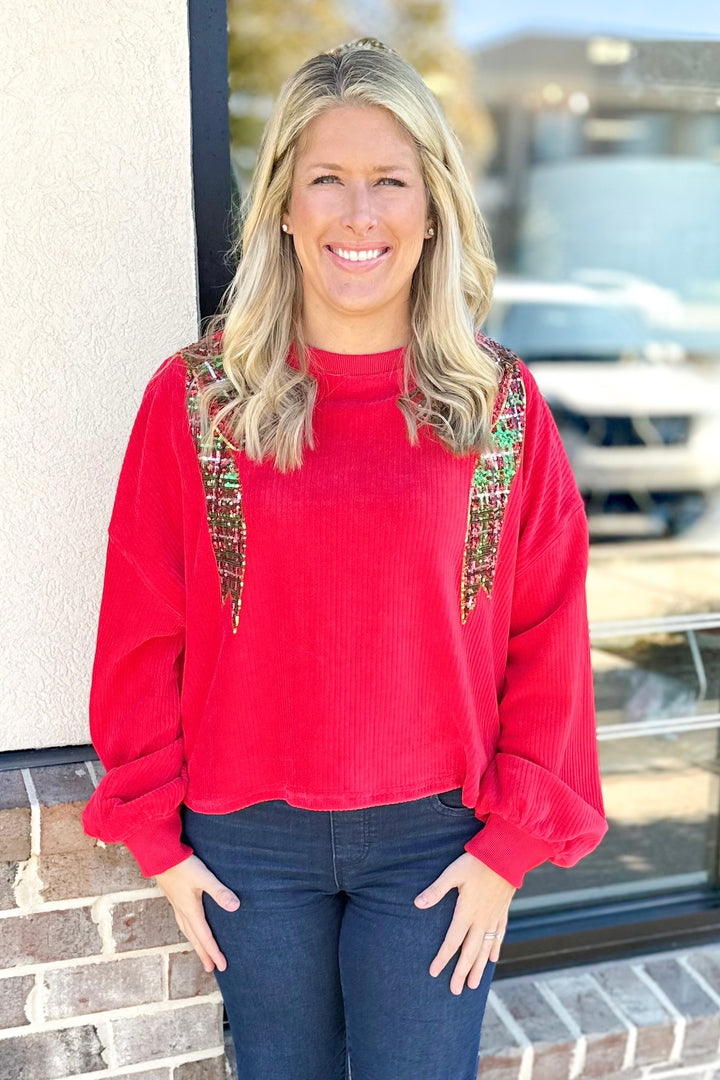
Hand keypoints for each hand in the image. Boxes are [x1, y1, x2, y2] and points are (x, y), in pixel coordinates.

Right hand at [154, 853, 240, 972]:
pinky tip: (190, 927)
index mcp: (191, 911)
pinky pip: (183, 922)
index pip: (205, 937)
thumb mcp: (204, 877)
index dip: (214, 952)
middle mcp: (183, 912)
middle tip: (211, 968)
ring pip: (187, 932)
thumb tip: (235, 907)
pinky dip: (189, 931)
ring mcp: (177, 906)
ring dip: (196, 944)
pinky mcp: (174, 898)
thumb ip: (219, 892)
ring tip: (201, 953)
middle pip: (195, 939)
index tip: (222, 966)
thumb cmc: (183, 866)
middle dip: (204, 954)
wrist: (159, 856)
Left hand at [414, 852, 515, 994]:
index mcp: (467, 912)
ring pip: (486, 948)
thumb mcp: (452, 873)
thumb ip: (436, 890)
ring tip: (473, 985)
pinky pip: (499, 935)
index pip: (452, 941)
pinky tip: (492, 959)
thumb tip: (418, 904)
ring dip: (479, 967)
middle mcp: (481, 919)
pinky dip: (495, 948)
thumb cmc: (476, 862)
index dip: (443, 958)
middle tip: (455, 991)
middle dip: (461, 972)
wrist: (507, 855)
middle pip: (470, 952)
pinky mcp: (503, 911)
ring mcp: (494, 917)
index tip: (434, 973)